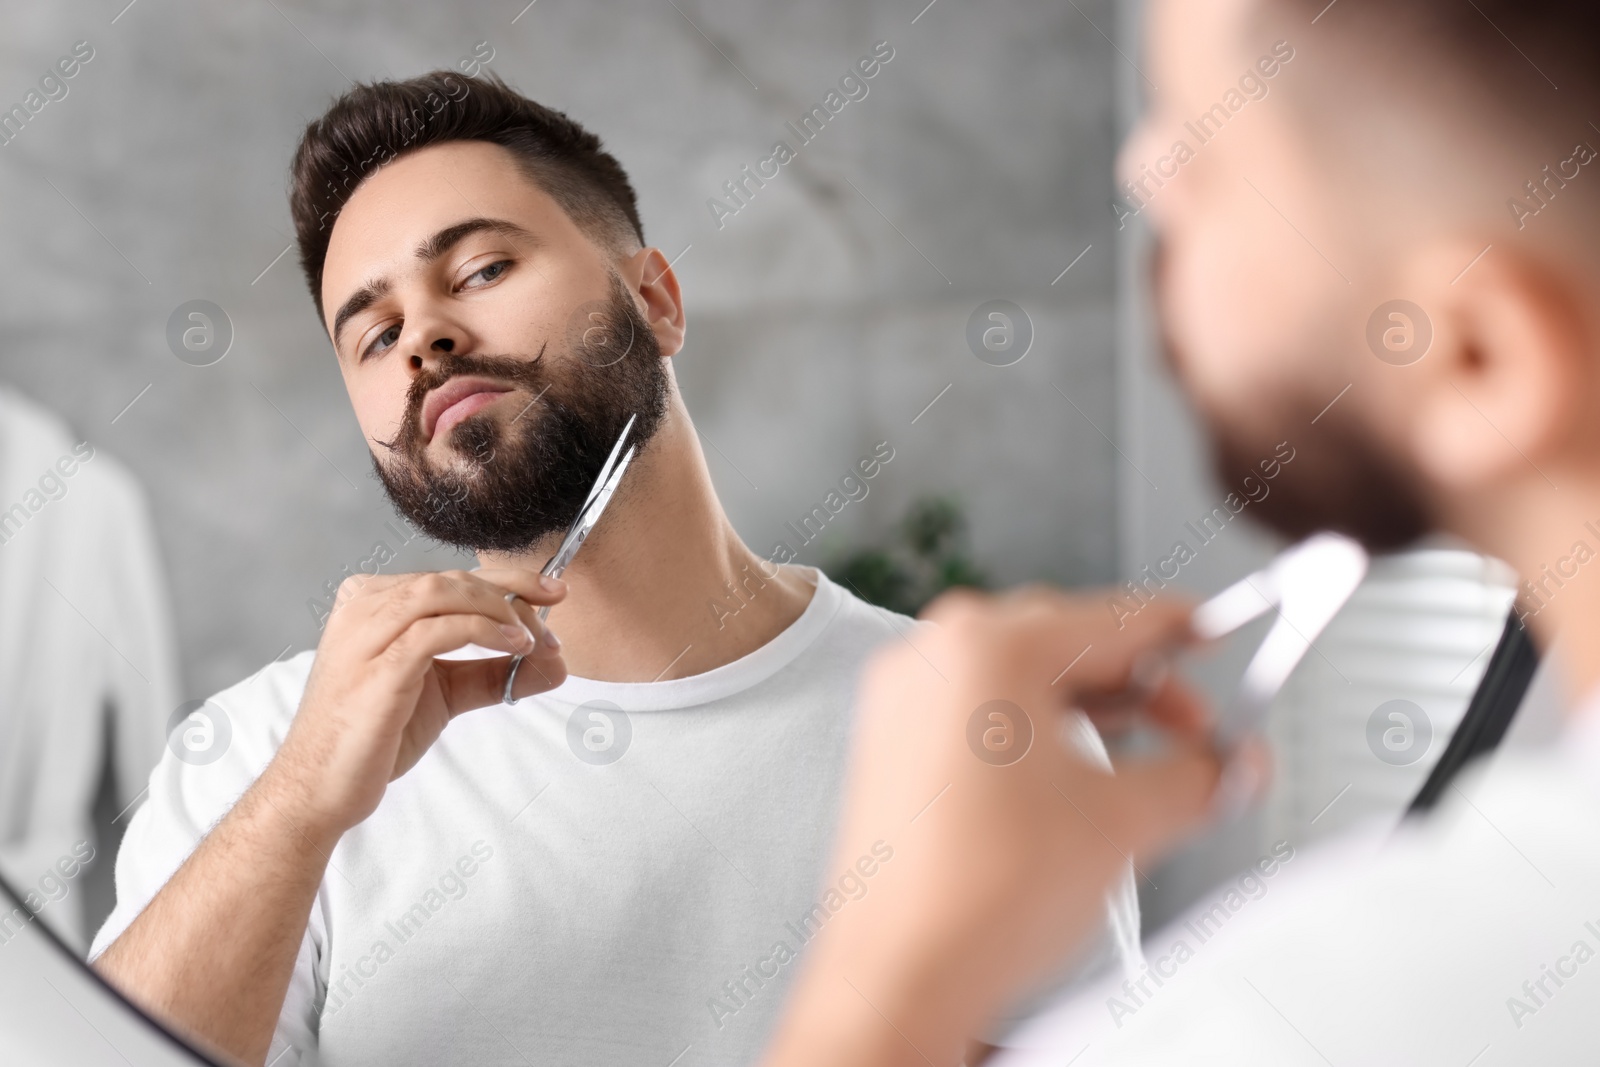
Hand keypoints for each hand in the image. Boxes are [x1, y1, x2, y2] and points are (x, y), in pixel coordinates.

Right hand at [268, 568, 567, 840]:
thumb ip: (493, 672)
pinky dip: (484, 630)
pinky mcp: (376, 666)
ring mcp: (364, 633)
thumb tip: (554, 663)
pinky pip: (437, 629)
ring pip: (444, 592)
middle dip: (513, 592)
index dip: (507, 579)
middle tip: (554, 615)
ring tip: (534, 637)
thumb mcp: (444, 694)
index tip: (552, 592)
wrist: (320, 789)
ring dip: (501, 609)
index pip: (449, 576)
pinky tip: (514, 646)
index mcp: (372, 601)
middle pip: (452, 579)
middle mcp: (363, 606)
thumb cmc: (374, 738)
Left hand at [765, 587, 1263, 1066]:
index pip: (1114, 617)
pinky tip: (1074, 772)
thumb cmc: (978, 896)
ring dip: (1090, 707)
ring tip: (1143, 756)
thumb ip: (1198, 776)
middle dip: (1141, 684)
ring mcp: (905, 697)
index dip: (1180, 627)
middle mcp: (935, 656)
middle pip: (1066, 640)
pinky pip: (979, 708)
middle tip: (1196, 727)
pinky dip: (1035, 728)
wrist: (901, 973)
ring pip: (1021, 676)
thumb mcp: (1123, 823)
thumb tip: (1231, 764)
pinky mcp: (892, 741)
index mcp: (988, 647)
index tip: (1212, 631)